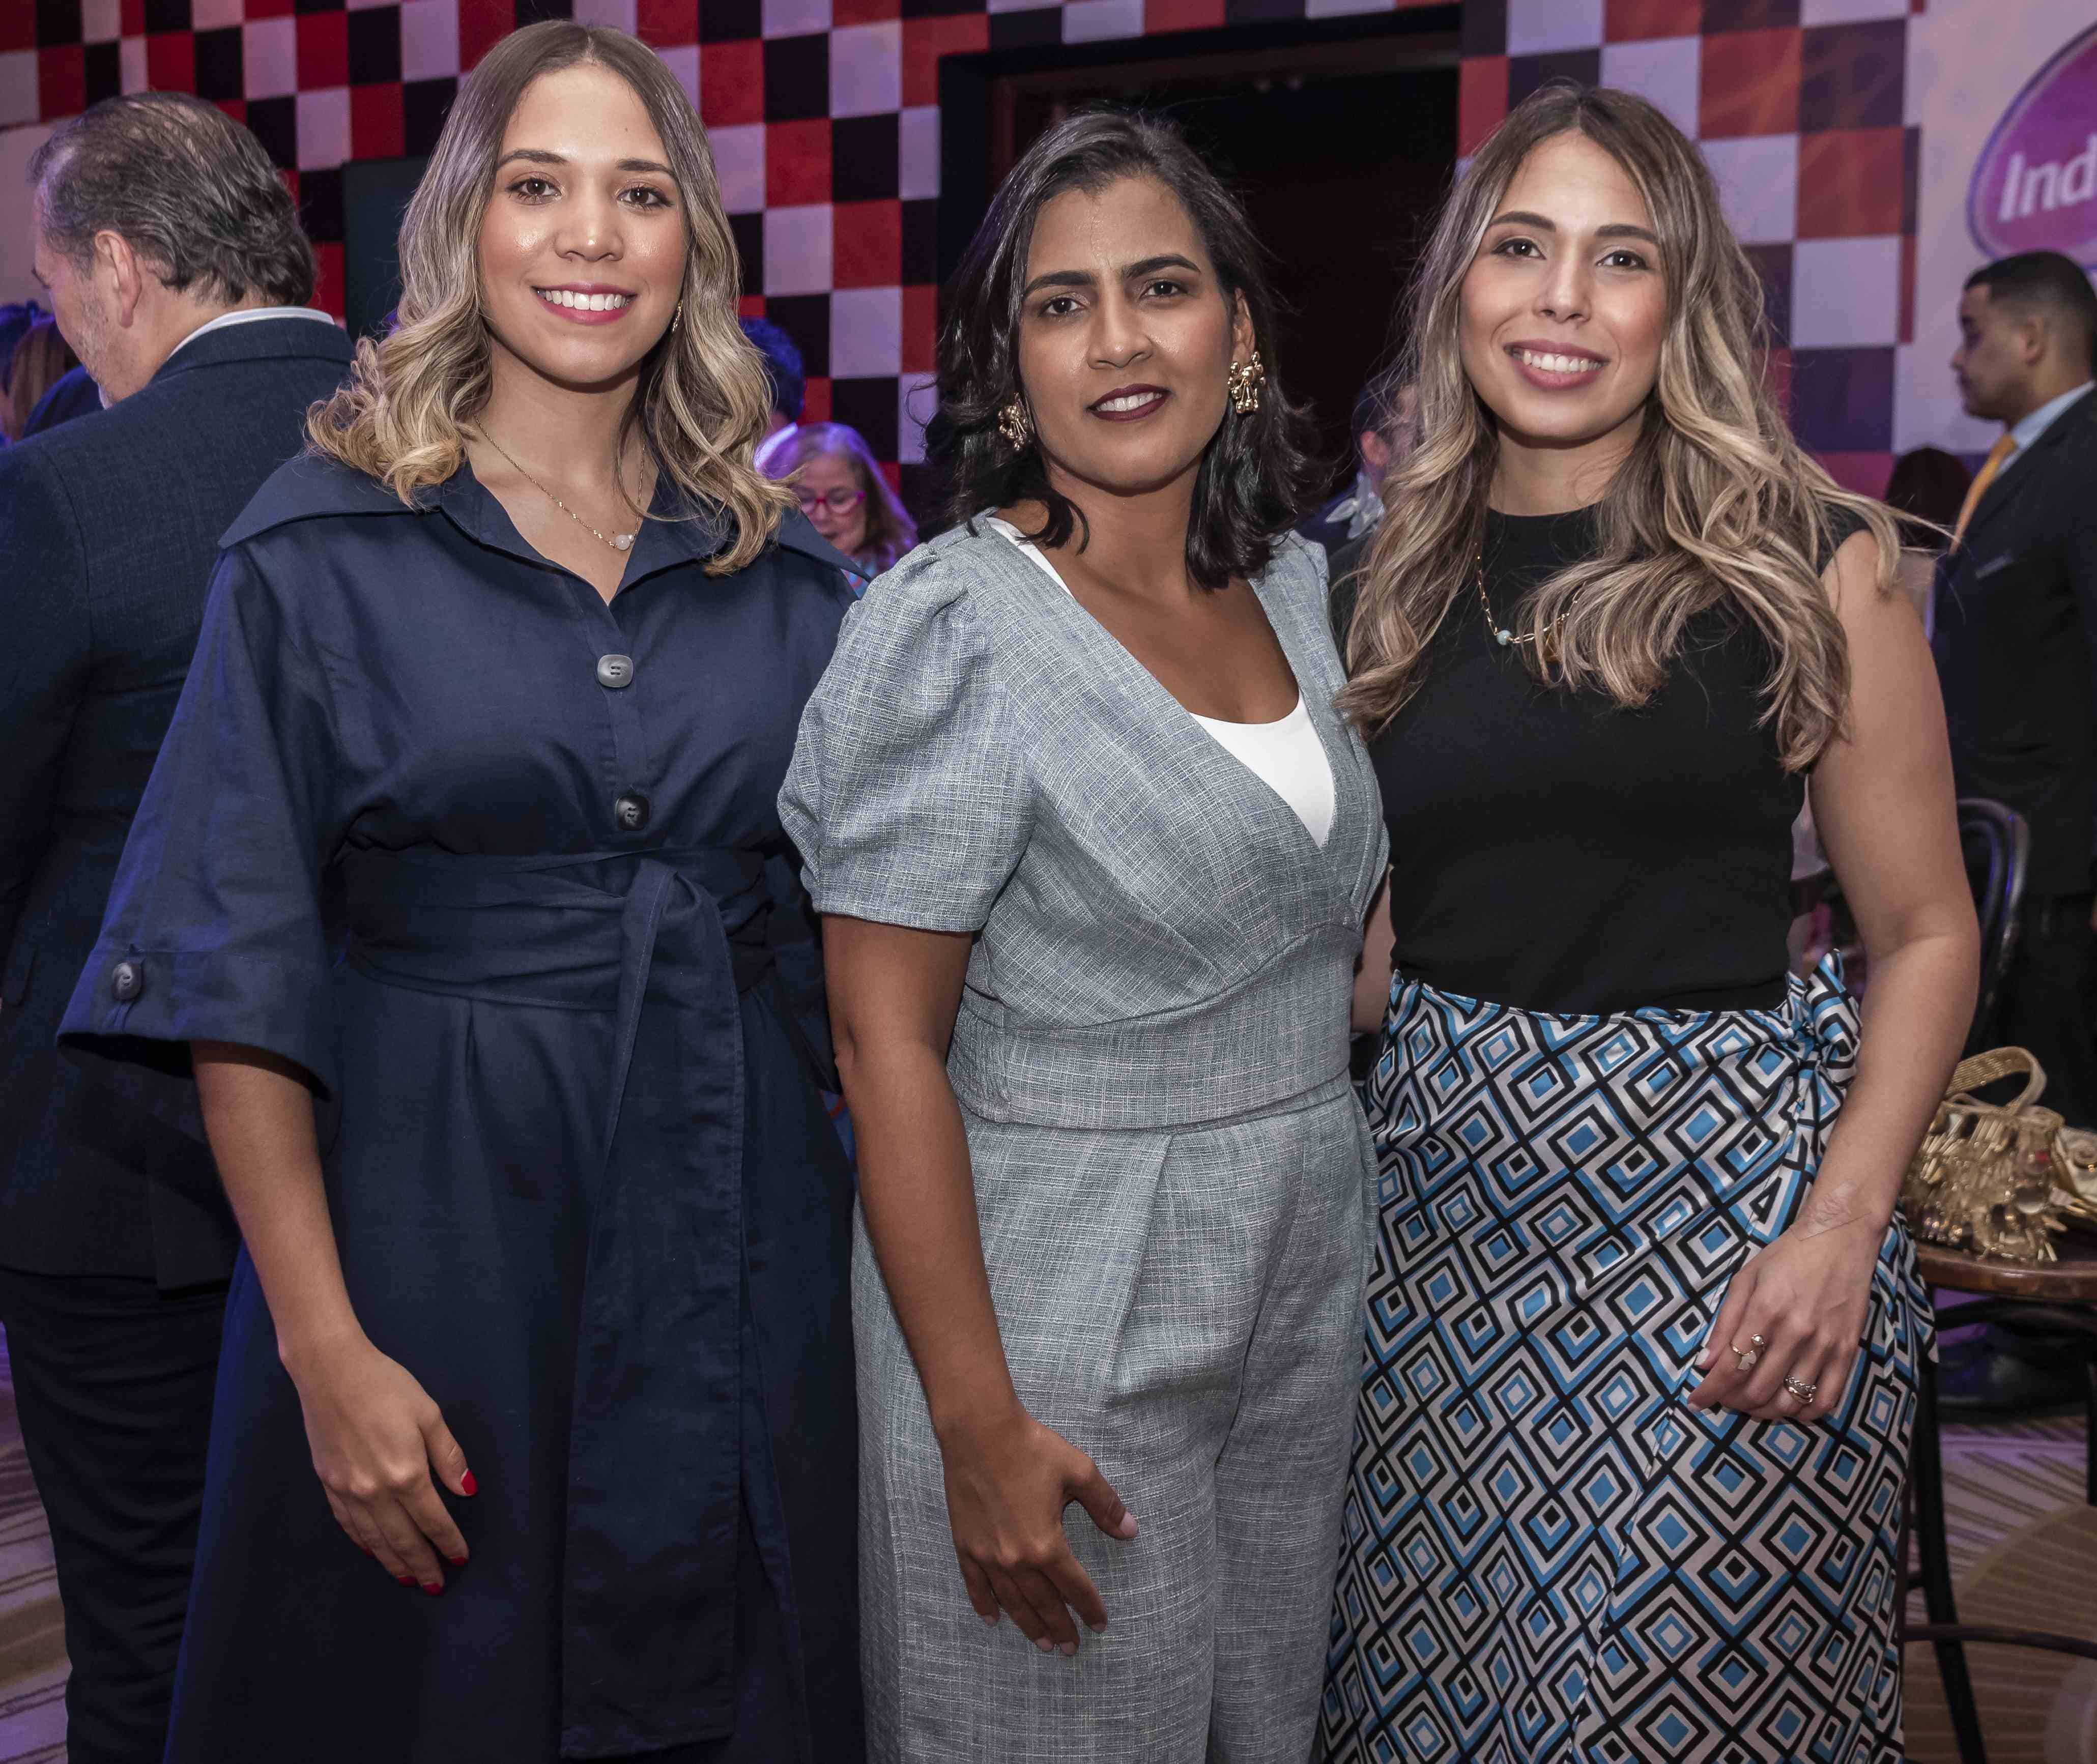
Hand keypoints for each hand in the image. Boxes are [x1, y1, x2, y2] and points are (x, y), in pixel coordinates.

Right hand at [284, 1332, 475, 1592]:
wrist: (331, 1372)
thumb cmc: (386, 1386)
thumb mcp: (429, 1415)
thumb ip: (448, 1456)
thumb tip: (467, 1490)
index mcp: (406, 1474)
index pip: (433, 1520)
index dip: (448, 1541)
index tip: (459, 1558)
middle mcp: (375, 1491)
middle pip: (402, 1539)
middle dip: (422, 1564)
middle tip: (435, 1585)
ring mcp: (347, 1491)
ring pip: (373, 1539)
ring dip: (392, 1561)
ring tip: (408, 1577)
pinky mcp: (328, 1483)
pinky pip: (348, 1524)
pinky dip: (363, 1541)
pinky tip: (372, 1550)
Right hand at [936, 1403, 1136, 1654]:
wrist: (979, 1431)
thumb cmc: (1031, 1448)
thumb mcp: (1079, 1471)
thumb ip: (1106, 1505)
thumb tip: (1130, 1531)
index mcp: (1047, 1544)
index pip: (1075, 1587)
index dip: (1090, 1607)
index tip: (1100, 1623)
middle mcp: (1016, 1559)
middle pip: (1043, 1603)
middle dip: (1060, 1627)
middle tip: (1071, 1648)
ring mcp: (987, 1556)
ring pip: (1011, 1602)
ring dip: (1028, 1625)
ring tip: (1043, 1644)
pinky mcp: (965, 1545)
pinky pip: (975, 1585)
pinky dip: (984, 1605)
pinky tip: (993, 1619)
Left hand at [1688, 1211, 1883, 1423]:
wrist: (1840, 1239)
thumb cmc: (1787, 1256)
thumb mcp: (1745, 1279)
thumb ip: (1724, 1322)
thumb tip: (1705, 1363)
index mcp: (1765, 1311)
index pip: (1731, 1367)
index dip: (1709, 1391)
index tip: (1695, 1401)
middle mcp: (1796, 1333)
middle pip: (1757, 1390)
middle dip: (1733, 1402)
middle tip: (1724, 1398)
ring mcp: (1826, 1345)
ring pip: (1790, 1401)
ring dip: (1764, 1412)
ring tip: (1751, 1404)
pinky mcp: (1849, 1352)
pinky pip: (1827, 1399)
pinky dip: (1804, 1413)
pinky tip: (1787, 1406)